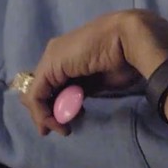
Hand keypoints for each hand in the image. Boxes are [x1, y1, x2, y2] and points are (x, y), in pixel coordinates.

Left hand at [20, 10, 167, 135]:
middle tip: (63, 128)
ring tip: (63, 127)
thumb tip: (73, 103)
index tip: (68, 121)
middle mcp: (57, 56)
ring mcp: (51, 59)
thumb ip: (84, 89)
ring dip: (47, 115)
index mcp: (72, 56)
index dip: (56, 105)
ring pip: (37, 94)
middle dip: (49, 112)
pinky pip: (37, 96)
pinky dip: (42, 112)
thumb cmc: (126, 57)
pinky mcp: (48, 67)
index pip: (54, 85)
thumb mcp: (101, 80)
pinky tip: (56, 122)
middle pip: (43, 90)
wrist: (130, 39)